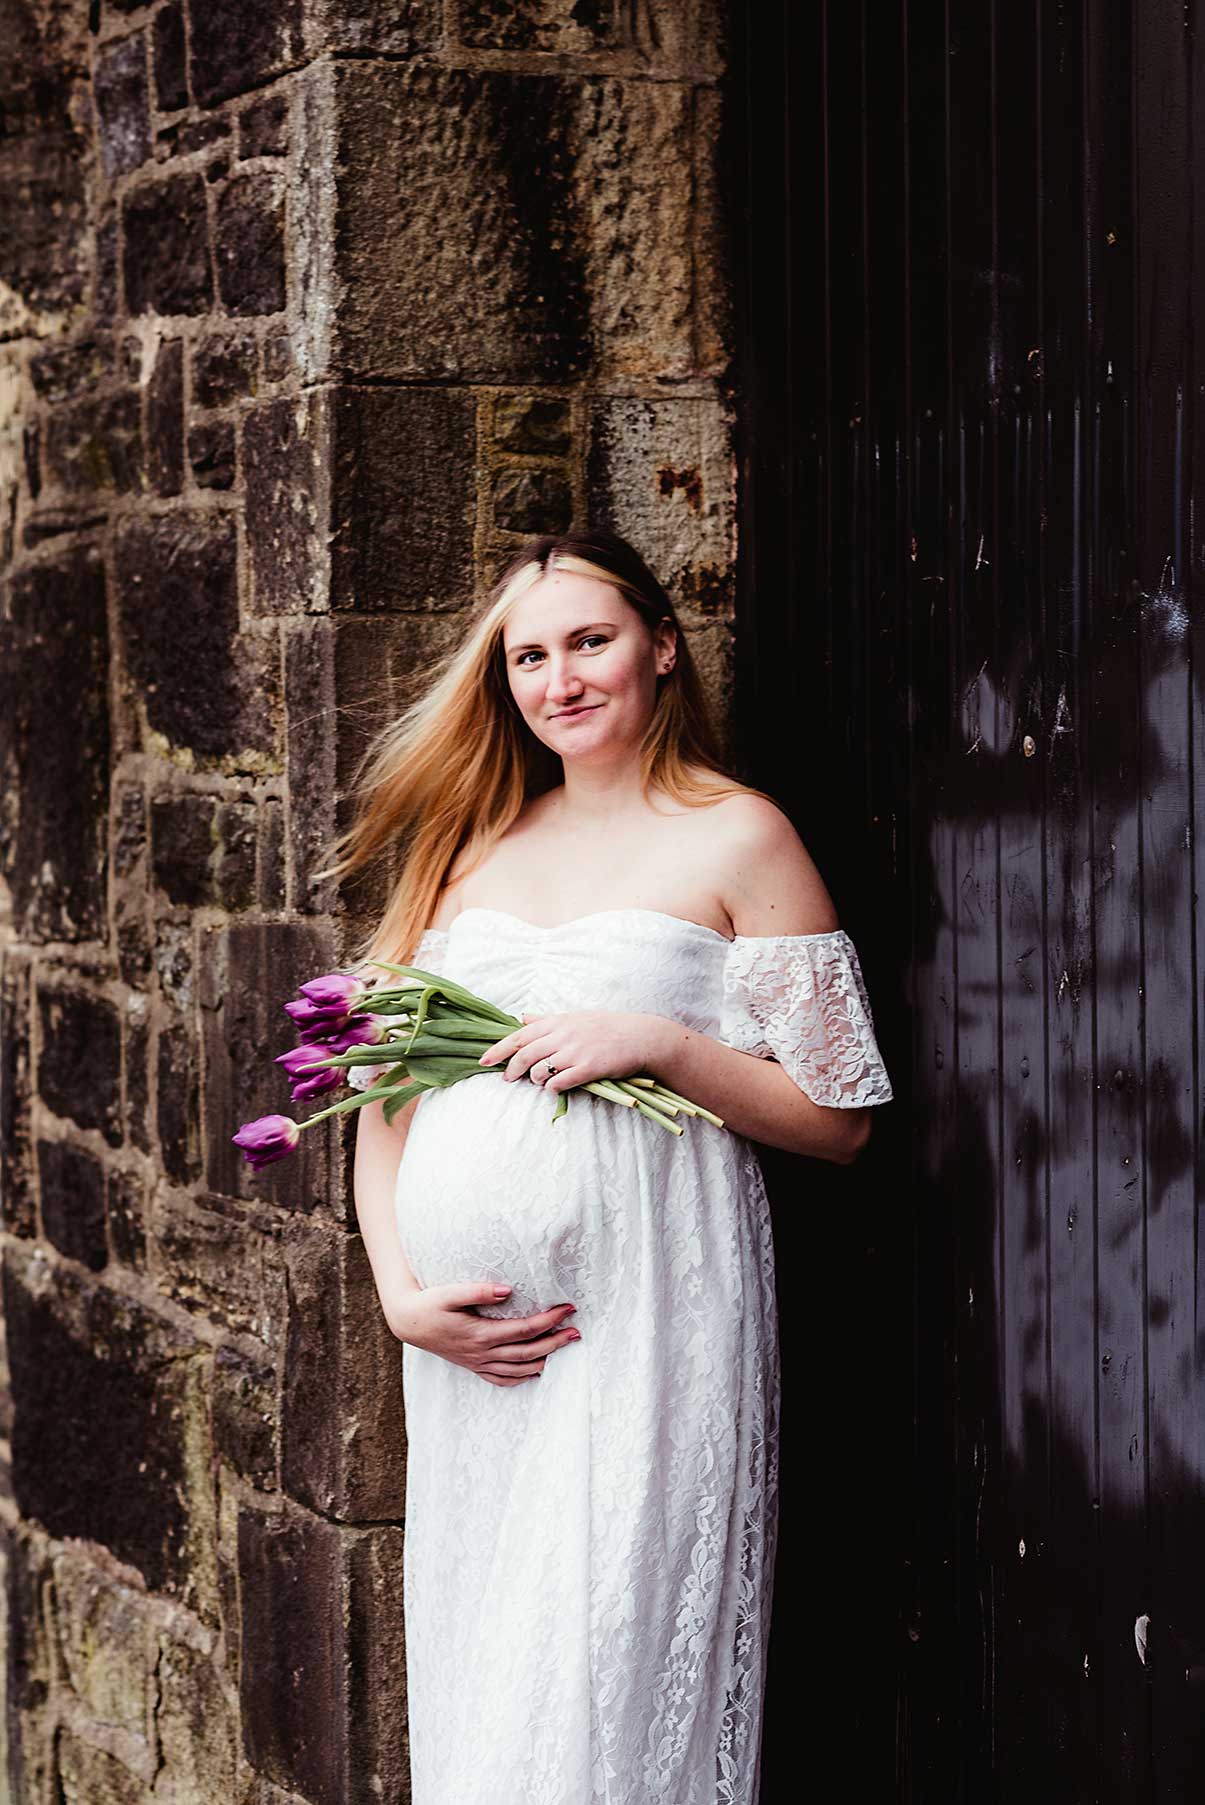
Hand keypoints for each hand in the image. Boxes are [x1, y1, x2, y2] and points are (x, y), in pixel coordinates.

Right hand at [384, 1281, 580, 1385]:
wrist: (409, 1322)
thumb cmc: (429, 1304)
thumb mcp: (450, 1292)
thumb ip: (479, 1291)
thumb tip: (508, 1290)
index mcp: (481, 1334)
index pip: (525, 1330)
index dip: (549, 1320)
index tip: (568, 1309)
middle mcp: (483, 1353)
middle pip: (528, 1353)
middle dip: (556, 1342)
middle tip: (577, 1332)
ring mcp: (478, 1362)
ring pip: (519, 1370)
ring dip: (545, 1360)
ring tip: (564, 1349)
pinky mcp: (473, 1365)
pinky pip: (502, 1379)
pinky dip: (522, 1378)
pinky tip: (535, 1371)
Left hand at [478, 1009, 667, 1092]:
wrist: (640, 1037)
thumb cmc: (606, 1027)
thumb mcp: (574, 1017)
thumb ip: (546, 1020)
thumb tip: (522, 1017)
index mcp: (558, 1021)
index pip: (519, 1035)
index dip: (498, 1049)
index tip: (483, 1060)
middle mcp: (563, 1034)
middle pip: (525, 1054)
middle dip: (511, 1069)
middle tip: (507, 1079)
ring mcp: (575, 1051)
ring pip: (540, 1070)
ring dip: (535, 1079)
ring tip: (541, 1081)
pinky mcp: (588, 1067)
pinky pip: (560, 1082)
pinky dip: (552, 1088)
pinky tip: (555, 1088)